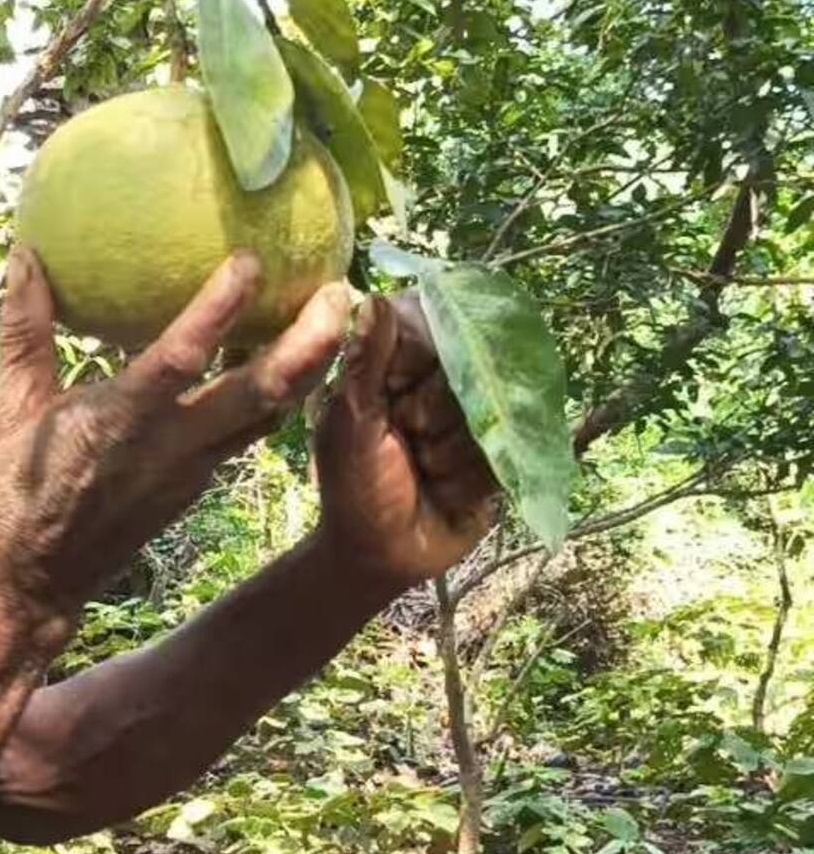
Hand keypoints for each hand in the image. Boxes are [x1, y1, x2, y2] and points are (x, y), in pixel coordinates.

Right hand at [0, 248, 350, 622]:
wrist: (36, 581)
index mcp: (119, 422)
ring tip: (335, 314)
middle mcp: (172, 446)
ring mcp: (194, 469)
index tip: (253, 260)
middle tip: (342, 289)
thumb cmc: (13, 490)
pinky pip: (250, 431)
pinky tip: (285, 359)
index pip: (182, 357)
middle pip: (262, 393)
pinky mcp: (200, 483)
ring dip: (310, 366)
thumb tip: (23, 253)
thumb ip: (25, 326)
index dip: (220, 309)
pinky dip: (277, 394)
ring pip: (270, 415)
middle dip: (310, 341)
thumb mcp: (9, 404)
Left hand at [315, 293, 499, 587]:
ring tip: (423, 471)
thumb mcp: (351, 422)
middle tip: (406, 439)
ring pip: (487, 415)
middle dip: (431, 415)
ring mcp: (472, 421)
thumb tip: (371, 297)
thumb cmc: (354, 484)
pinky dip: (469, 478)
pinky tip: (445, 492)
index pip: (430, 331)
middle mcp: (438, 387)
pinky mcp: (498, 457)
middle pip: (464, 371)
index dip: (417, 364)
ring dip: (449, 453)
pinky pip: (502, 455)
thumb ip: (365, 363)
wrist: (380, 555)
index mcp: (395, 369)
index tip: (394, 393)